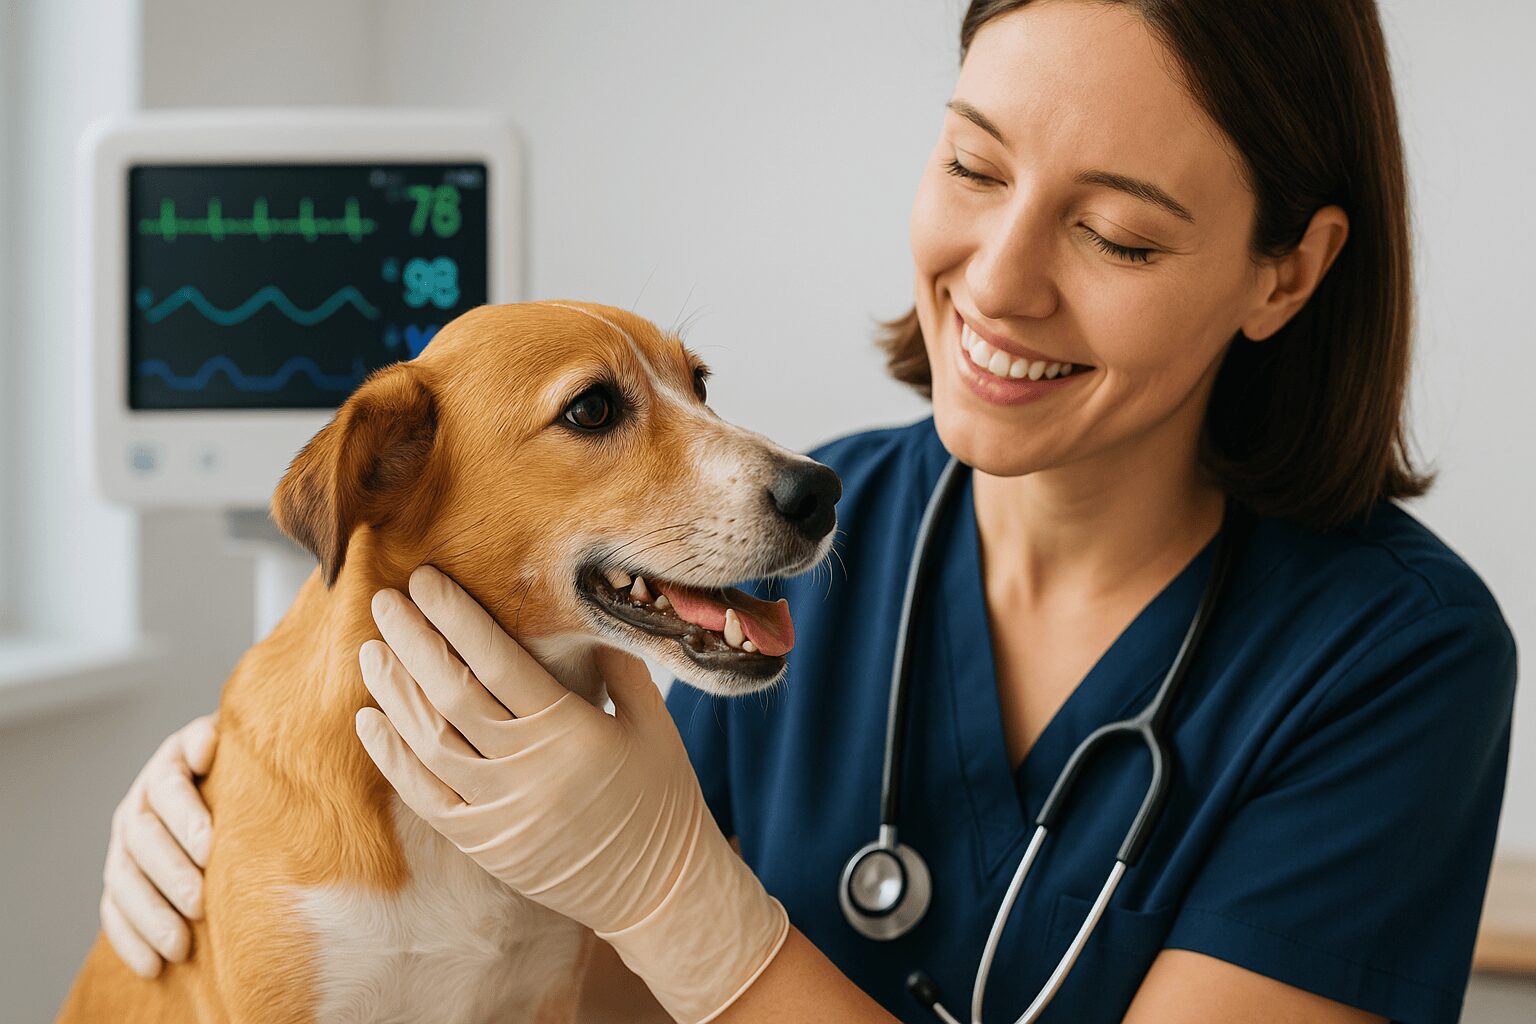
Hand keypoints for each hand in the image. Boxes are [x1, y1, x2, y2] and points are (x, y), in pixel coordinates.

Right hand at [100, 712, 218, 977]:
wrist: (233, 779)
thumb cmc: (250, 764)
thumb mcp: (244, 744)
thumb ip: (226, 742)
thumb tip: (207, 745)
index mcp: (171, 763)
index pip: (169, 787)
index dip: (186, 818)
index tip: (210, 846)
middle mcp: (140, 801)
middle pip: (144, 839)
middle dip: (170, 875)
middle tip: (201, 903)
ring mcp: (126, 841)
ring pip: (124, 880)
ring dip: (150, 917)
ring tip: (180, 947)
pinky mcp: (122, 876)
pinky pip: (115, 911)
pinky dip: (132, 941)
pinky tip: (153, 967)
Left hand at [357, 565, 788, 1023]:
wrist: (659, 891)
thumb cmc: (662, 798)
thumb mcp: (653, 723)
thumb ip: (618, 666)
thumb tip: (583, 613)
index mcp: (571, 731)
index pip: (497, 661)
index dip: (456, 617)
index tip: (426, 581)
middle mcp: (527, 769)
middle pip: (452, 693)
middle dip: (412, 641)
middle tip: (383, 601)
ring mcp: (500, 811)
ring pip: (429, 741)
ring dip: (394, 692)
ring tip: (371, 651)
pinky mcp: (483, 844)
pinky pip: (424, 796)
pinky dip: (392, 757)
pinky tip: (370, 721)